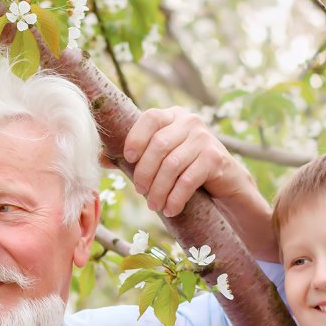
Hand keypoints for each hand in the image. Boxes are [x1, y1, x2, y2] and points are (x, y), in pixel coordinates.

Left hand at [123, 106, 246, 216]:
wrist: (224, 181)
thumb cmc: (186, 168)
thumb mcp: (161, 158)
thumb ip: (134, 156)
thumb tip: (100, 159)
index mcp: (172, 116)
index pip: (150, 118)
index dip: (136, 138)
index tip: (128, 159)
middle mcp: (190, 121)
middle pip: (159, 145)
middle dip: (145, 173)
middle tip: (140, 192)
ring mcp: (204, 138)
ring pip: (172, 165)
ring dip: (159, 190)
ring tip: (154, 206)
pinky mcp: (215, 158)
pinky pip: (188, 180)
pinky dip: (176, 197)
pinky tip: (170, 209)